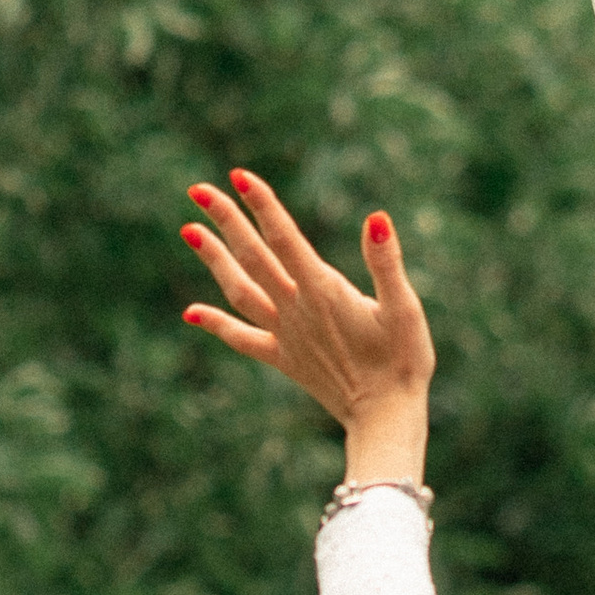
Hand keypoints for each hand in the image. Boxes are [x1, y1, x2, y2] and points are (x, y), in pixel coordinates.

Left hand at [180, 167, 433, 471]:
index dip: (262, 205)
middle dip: (226, 221)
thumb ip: (386, 263)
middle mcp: (296, 310)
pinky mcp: (283, 359)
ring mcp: (285, 335)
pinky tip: (190, 312)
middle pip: (253, 257)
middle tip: (197, 189)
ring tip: (189, 230)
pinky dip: (216, 324)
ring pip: (239, 291)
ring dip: (214, 260)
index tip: (238, 176)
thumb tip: (377, 219)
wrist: (385, 417)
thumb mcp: (405, 308)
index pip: (285, 238)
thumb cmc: (403, 362)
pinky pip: (242, 339)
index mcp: (323, 291)